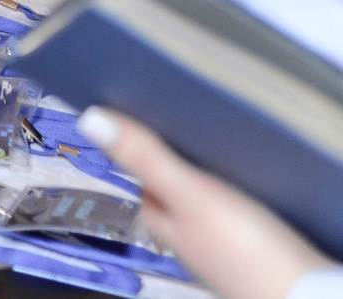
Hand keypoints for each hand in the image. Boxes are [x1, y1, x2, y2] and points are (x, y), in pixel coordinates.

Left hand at [79, 108, 332, 298]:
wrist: (311, 297)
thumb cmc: (250, 253)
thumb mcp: (193, 195)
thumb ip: (147, 159)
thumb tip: (91, 120)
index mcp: (172, 228)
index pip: (146, 190)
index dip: (142, 157)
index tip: (142, 124)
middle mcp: (198, 243)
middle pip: (180, 198)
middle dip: (181, 167)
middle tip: (188, 133)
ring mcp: (233, 253)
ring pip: (215, 210)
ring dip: (218, 182)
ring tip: (227, 152)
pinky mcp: (267, 256)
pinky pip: (250, 221)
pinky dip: (250, 201)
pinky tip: (265, 189)